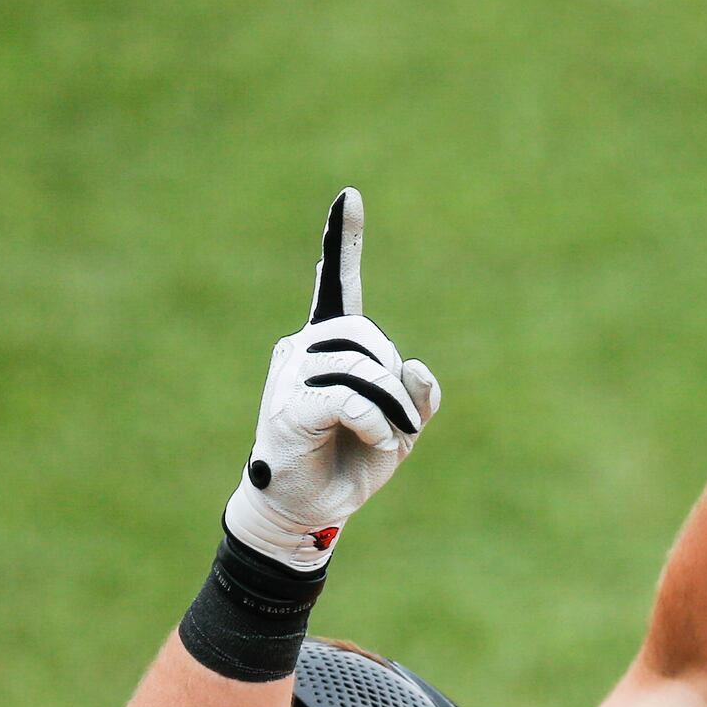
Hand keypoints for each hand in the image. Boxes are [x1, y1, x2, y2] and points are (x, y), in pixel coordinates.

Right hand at [222, 189, 442, 570]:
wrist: (306, 511)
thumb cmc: (348, 464)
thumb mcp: (400, 427)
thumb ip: (417, 393)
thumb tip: (415, 366)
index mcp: (327, 346)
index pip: (337, 286)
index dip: (342, 242)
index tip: (350, 195)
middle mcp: (301, 349)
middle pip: (368, 336)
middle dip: (396, 382)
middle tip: (401, 425)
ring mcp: (290, 377)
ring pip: (363, 367)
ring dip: (392, 409)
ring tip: (389, 440)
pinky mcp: (289, 409)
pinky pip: (347, 397)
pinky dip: (374, 419)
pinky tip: (378, 438)